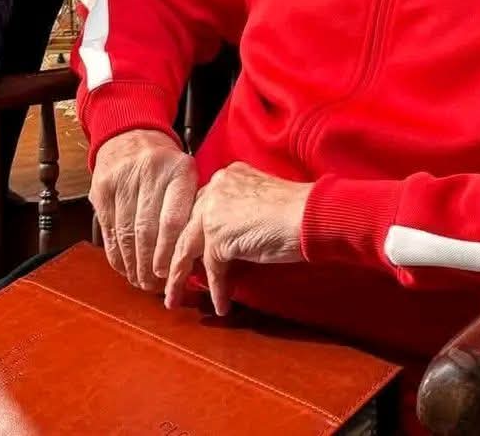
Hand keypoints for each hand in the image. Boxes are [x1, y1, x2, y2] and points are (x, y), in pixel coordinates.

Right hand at [91, 130, 196, 291]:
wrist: (132, 136)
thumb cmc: (168, 166)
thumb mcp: (188, 176)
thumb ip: (191, 209)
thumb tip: (194, 256)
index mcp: (179, 171)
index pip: (172, 220)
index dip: (167, 252)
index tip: (167, 274)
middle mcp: (150, 173)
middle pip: (146, 230)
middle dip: (148, 264)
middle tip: (152, 286)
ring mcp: (123, 180)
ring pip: (125, 233)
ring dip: (132, 264)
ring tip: (139, 282)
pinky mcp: (102, 189)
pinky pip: (108, 230)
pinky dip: (116, 254)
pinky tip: (124, 267)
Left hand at [164, 162, 310, 315]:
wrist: (312, 214)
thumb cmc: (296, 211)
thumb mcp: (259, 203)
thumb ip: (236, 213)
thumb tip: (219, 245)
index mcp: (226, 176)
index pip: (198, 207)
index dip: (189, 234)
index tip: (182, 255)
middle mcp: (215, 187)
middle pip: (186, 227)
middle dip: (175, 257)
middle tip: (166, 281)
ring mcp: (214, 210)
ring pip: (188, 249)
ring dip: (180, 278)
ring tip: (175, 300)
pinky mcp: (219, 235)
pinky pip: (212, 269)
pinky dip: (217, 289)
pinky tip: (222, 304)